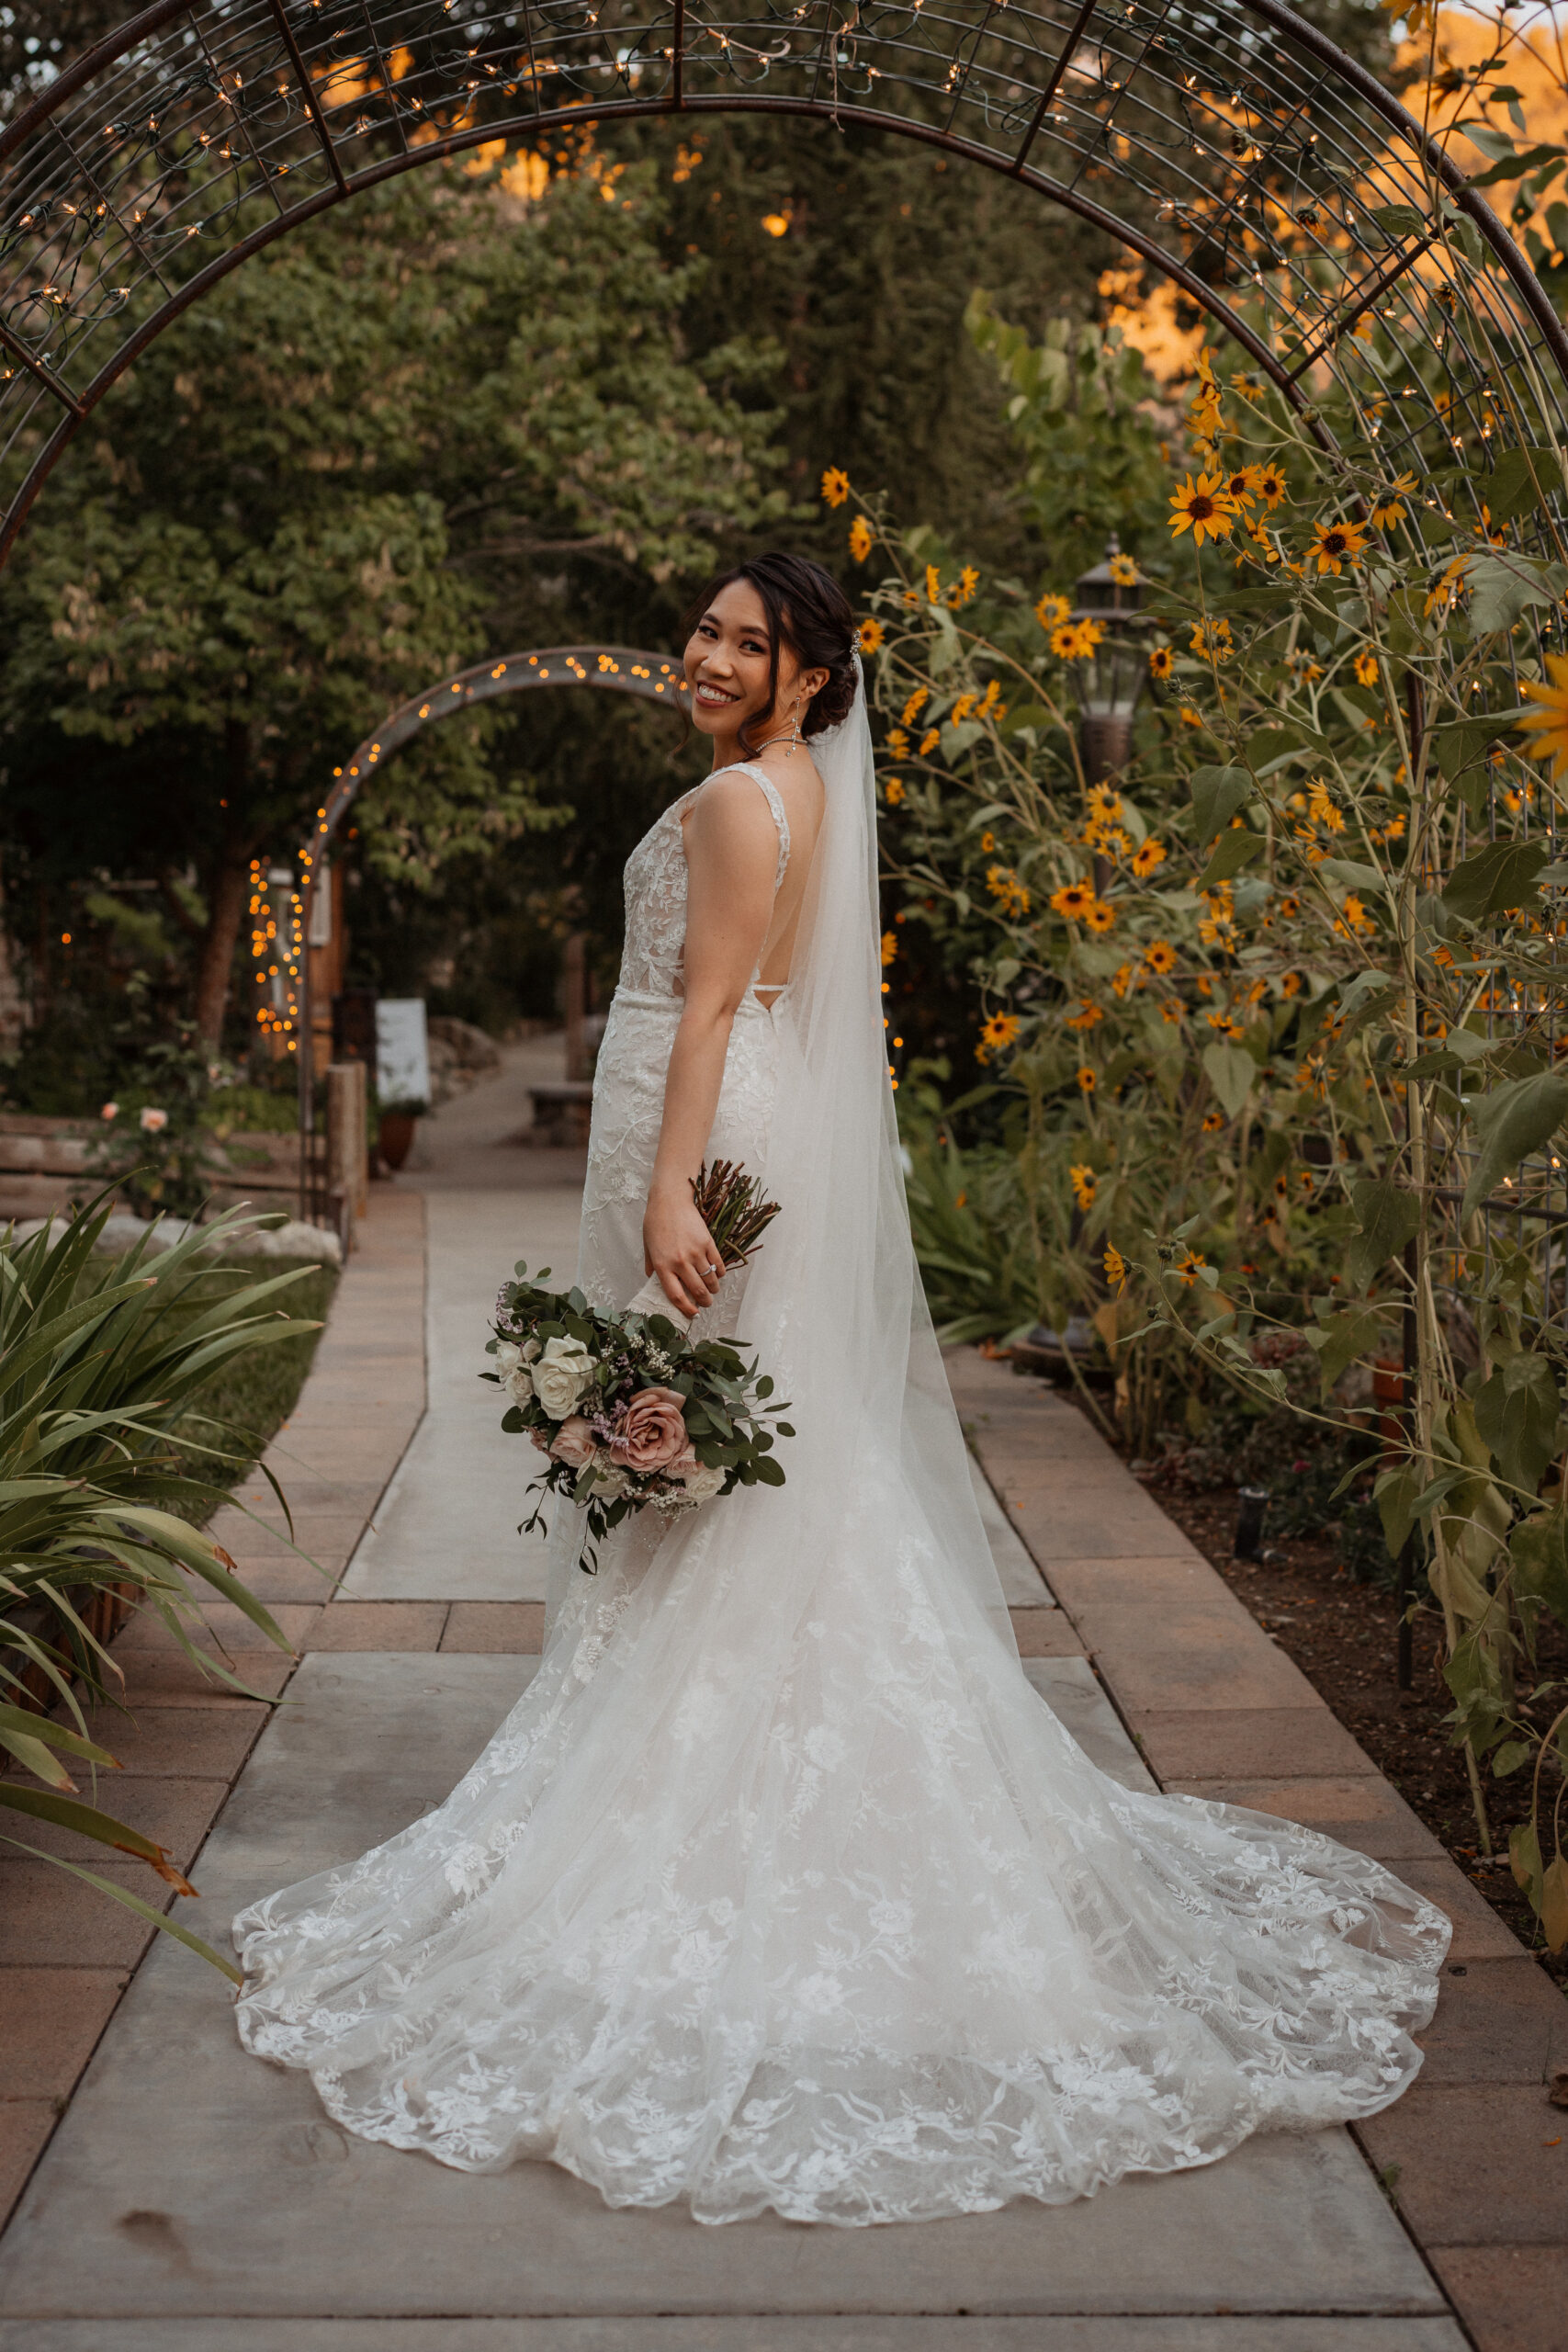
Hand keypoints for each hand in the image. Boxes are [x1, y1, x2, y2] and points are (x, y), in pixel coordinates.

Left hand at [643, 1182, 722, 1317]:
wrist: (669, 1201)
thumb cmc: (655, 1222)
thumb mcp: (648, 1246)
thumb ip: (651, 1265)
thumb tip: (652, 1280)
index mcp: (662, 1265)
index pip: (676, 1296)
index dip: (687, 1309)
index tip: (693, 1314)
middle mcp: (679, 1261)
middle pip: (697, 1291)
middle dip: (705, 1302)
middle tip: (707, 1304)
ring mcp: (695, 1252)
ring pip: (710, 1279)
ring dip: (714, 1289)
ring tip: (713, 1291)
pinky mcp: (707, 1242)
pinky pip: (717, 1264)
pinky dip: (720, 1273)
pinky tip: (718, 1275)